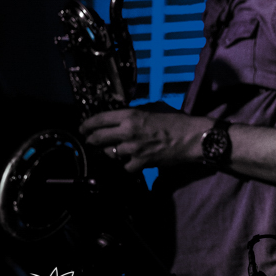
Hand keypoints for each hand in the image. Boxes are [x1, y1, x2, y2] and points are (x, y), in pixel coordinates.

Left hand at [79, 105, 208, 171]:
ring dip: (109, 152)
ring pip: (109, 153)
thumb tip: (123, 116)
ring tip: (113, 150)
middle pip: (98, 138)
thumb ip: (137, 113)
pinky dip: (126, 164)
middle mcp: (128, 132)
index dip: (87, 124)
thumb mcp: (154, 109)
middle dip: (91, 139)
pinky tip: (130, 161)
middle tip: (90, 140)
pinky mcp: (141, 163)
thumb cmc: (177, 121)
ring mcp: (133, 149)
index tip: (83, 127)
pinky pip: (124, 166)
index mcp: (131, 115)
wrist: (192, 137)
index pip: (100, 119)